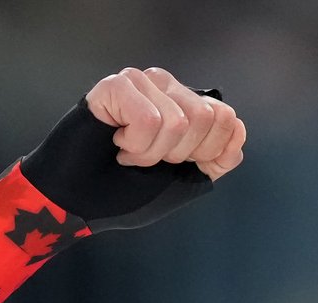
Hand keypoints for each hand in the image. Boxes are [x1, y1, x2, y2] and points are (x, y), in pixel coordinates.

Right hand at [84, 67, 245, 180]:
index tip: (175, 165)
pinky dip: (134, 144)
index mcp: (187, 108)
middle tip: (147, 159)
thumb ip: (217, 159)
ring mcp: (142, 83)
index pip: (226, 118)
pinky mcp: (117, 85)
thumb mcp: (184, 182)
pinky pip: (148, 118)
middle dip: (177, 155)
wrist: (79, 204)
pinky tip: (116, 143)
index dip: (207, 153)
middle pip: (204, 118)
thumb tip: (238, 129)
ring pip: (177, 120)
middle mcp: (168, 88)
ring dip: (150, 153)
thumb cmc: (126, 193)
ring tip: (128, 154)